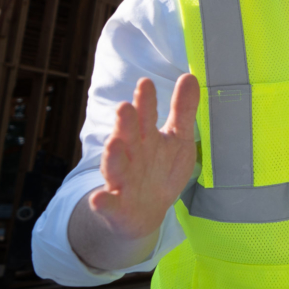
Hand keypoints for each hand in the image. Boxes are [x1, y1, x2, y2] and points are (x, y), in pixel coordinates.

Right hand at [88, 74, 199, 240]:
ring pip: (114, 166)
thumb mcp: (178, 140)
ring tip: (113, 143)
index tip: (145, 82)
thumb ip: (182, 110)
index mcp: (146, 137)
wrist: (146, 212)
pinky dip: (102, 202)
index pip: (146, 116)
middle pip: (127, 136)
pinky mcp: (116, 206)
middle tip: (125, 107)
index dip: (146, 101)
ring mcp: (121, 180)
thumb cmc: (161, 169)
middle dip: (125, 123)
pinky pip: (107, 204)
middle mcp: (130, 155)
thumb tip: (189, 76)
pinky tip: (98, 198)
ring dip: (113, 156)